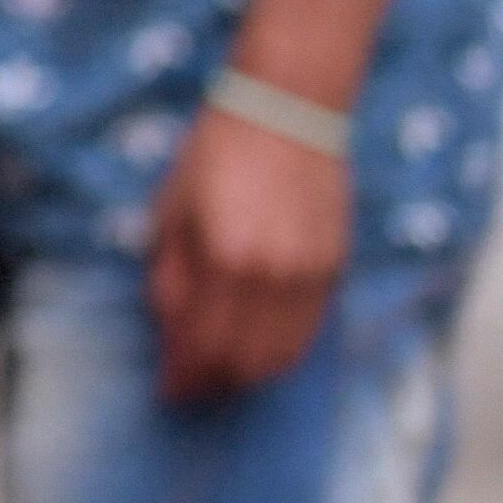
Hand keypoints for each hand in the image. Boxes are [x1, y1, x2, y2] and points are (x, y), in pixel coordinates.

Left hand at [144, 105, 349, 402]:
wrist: (287, 112)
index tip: (167, 390)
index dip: (184, 377)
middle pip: (245, 362)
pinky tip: (256, 349)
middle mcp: (273, 275)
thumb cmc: (215, 155)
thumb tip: (171, 333)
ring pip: (283, 356)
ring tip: (220, 375)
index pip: (204, 345)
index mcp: (225, 258)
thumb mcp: (171, 211)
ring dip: (248, 375)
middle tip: (191, 388)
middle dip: (213, 384)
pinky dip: (280, 353)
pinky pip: (308, 333)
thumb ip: (169, 278)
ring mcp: (310, 275)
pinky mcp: (335, 269)